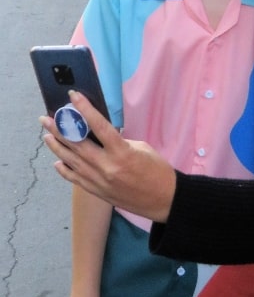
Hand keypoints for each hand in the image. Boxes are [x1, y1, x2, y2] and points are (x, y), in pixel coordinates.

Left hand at [40, 91, 175, 220]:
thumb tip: (98, 134)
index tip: (73, 96)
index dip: (84, 109)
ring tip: (46, 135)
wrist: (164, 200)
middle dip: (59, 129)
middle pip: (77, 144)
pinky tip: (57, 161)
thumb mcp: (141, 148)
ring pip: (71, 161)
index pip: (98, 126)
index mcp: (121, 152)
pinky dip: (64, 170)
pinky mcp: (97, 192)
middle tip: (46, 118)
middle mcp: (107, 167)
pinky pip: (75, 179)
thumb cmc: (157, 171)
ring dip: (57, 147)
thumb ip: (118, 141)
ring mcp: (99, 181)